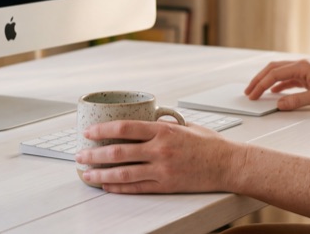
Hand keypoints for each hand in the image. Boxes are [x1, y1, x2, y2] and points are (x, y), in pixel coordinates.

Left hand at [75, 120, 238, 193]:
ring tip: (86, 174)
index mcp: (163, 131)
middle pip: (118, 152)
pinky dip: (118, 188)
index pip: (125, 128)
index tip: (88, 133)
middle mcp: (160, 150)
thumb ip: (165, 124)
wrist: (229, 165)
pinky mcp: (165, 185)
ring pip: (123, 173)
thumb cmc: (211, 145)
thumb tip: (148, 121)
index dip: (102, 131)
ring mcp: (162, 170)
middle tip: (80, 155)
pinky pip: (136, 188)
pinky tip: (107, 187)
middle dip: (94, 154)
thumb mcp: (187, 126)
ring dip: (101, 174)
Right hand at [245, 59, 309, 110]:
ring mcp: (305, 70)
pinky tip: (275, 92)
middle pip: (274, 69)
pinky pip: (289, 78)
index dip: (261, 84)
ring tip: (257, 91)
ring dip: (267, 81)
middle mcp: (302, 65)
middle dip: (259, 79)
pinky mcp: (309, 76)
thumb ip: (296, 101)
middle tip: (248, 91)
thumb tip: (278, 104)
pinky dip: (279, 84)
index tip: (252, 94)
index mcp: (302, 66)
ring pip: (280, 72)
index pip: (275, 74)